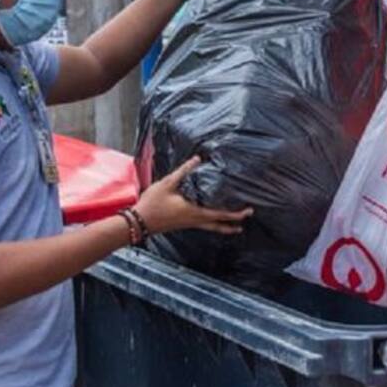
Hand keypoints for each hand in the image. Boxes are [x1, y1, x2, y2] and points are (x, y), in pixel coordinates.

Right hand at [135, 157, 253, 235]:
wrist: (139, 222)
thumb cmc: (152, 204)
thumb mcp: (168, 183)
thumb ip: (184, 171)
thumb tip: (197, 159)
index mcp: (195, 212)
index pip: (221, 214)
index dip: (236, 214)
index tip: (248, 211)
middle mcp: (195, 221)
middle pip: (219, 225)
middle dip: (233, 223)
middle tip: (245, 219)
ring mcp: (189, 224)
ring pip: (212, 227)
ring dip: (224, 225)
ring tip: (234, 225)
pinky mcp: (184, 224)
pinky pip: (203, 225)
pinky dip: (212, 222)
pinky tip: (211, 217)